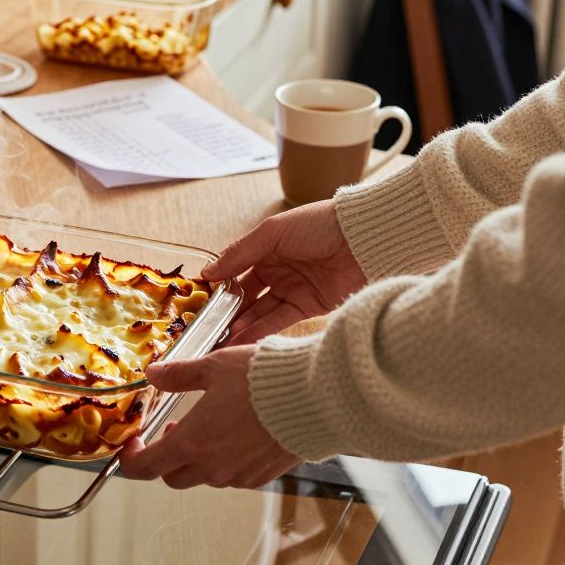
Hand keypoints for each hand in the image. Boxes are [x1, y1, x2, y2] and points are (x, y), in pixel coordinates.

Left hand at [118, 346, 299, 488]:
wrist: (315, 398)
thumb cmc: (263, 380)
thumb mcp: (213, 367)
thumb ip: (178, 375)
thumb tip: (154, 374)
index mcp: (192, 443)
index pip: (145, 468)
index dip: (131, 459)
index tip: (132, 442)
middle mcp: (212, 467)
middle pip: (173, 477)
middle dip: (166, 457)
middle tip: (173, 428)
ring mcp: (238, 476)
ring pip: (205, 476)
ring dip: (198, 457)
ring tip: (210, 424)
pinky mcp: (262, 476)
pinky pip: (233, 475)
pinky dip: (226, 459)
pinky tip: (238, 432)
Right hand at [201, 200, 366, 344]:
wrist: (364, 240)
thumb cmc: (318, 225)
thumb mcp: (272, 233)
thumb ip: (239, 254)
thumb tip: (207, 273)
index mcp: (267, 248)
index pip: (236, 271)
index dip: (219, 286)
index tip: (200, 302)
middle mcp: (278, 270)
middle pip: (246, 295)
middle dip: (228, 312)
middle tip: (207, 329)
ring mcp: (293, 289)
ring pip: (260, 311)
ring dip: (241, 325)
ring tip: (221, 340)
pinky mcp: (308, 307)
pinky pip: (279, 321)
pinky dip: (261, 330)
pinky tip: (243, 339)